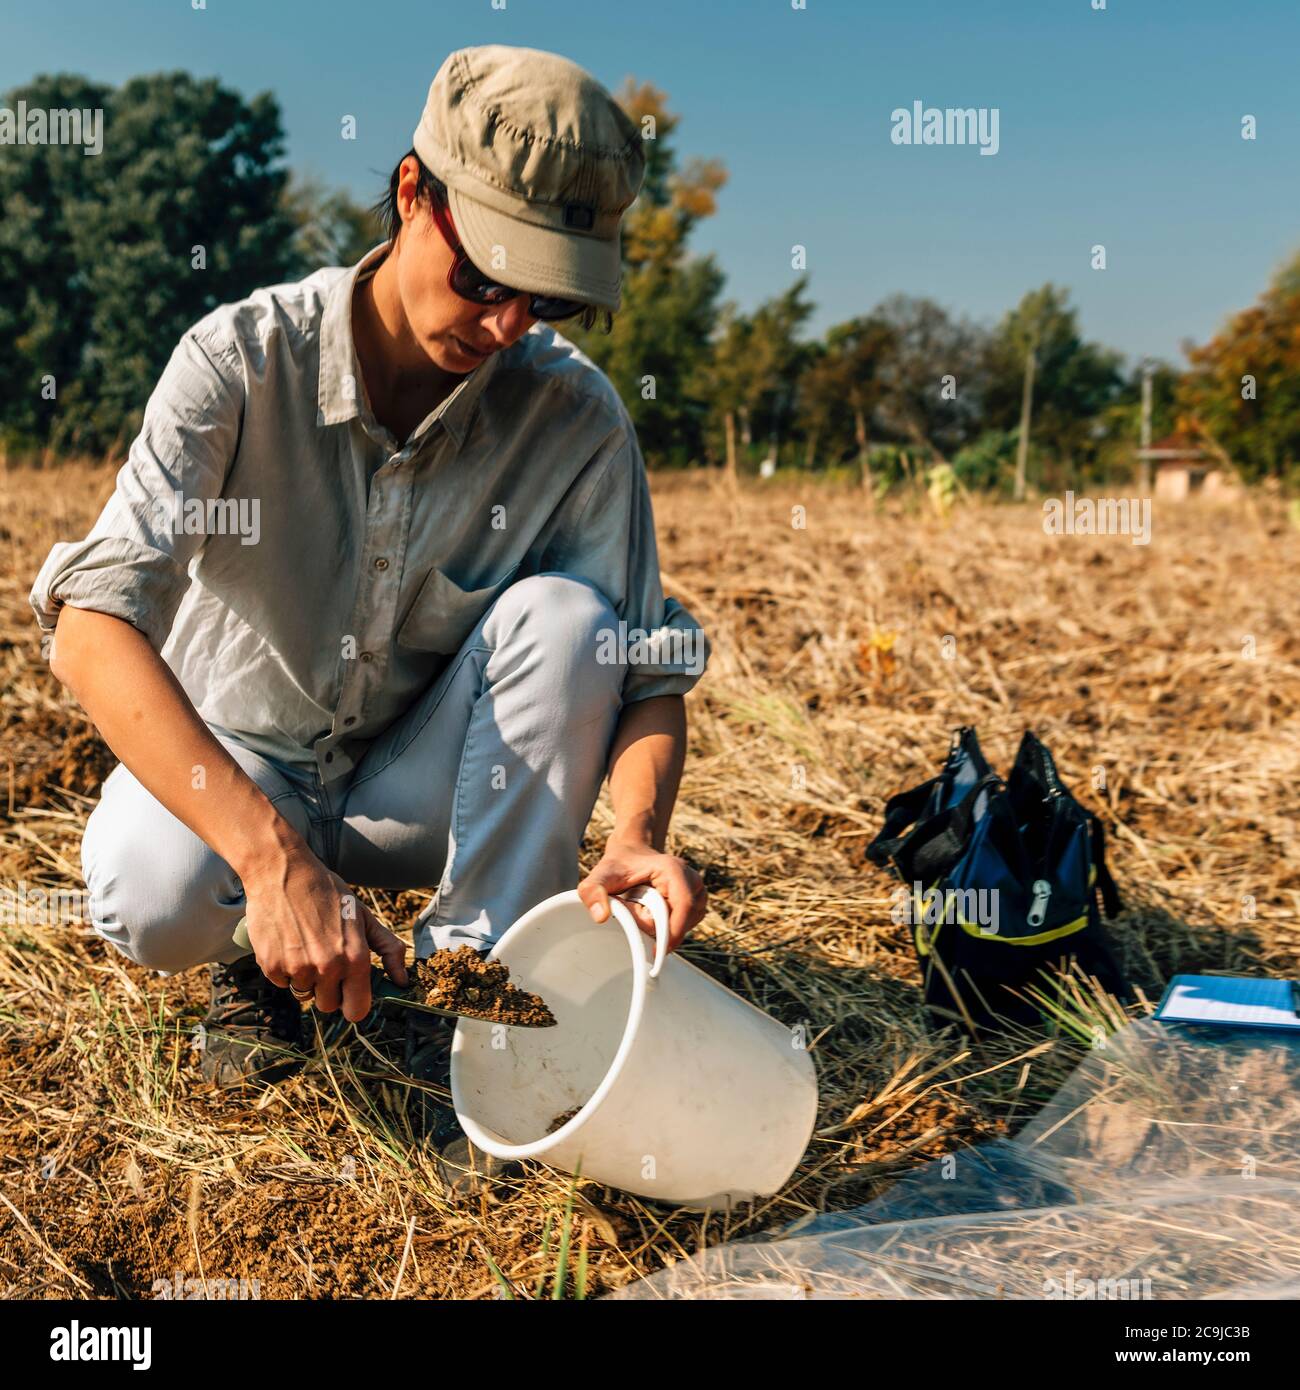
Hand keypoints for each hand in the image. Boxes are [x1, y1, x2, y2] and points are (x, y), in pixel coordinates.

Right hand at [242, 848, 407, 1020]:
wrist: (283, 872)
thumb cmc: (328, 893)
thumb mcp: (364, 916)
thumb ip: (389, 949)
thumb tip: (402, 981)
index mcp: (355, 958)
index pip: (357, 1010)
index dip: (354, 1003)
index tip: (350, 992)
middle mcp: (327, 967)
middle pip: (329, 1006)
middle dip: (329, 989)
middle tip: (326, 961)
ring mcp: (297, 968)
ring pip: (304, 994)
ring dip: (306, 978)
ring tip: (306, 946)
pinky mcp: (271, 965)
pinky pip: (282, 982)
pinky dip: (284, 969)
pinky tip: (288, 942)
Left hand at [577, 835, 706, 953]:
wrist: (632, 854)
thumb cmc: (618, 865)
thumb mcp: (600, 875)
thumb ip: (593, 892)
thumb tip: (600, 917)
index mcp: (674, 870)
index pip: (683, 907)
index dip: (672, 932)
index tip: (655, 951)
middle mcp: (692, 881)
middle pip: (681, 920)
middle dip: (656, 926)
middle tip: (631, 909)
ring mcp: (697, 893)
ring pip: (683, 925)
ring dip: (660, 926)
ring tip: (640, 906)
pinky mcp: (696, 904)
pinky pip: (684, 926)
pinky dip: (666, 926)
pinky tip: (651, 912)